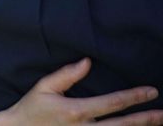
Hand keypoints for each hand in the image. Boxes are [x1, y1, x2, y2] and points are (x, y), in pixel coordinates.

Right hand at [0, 58, 162, 124]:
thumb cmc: (31, 108)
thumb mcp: (44, 87)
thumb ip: (66, 74)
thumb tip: (87, 62)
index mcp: (76, 111)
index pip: (112, 103)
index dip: (134, 97)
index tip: (151, 91)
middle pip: (123, 125)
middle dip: (146, 119)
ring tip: (157, 123)